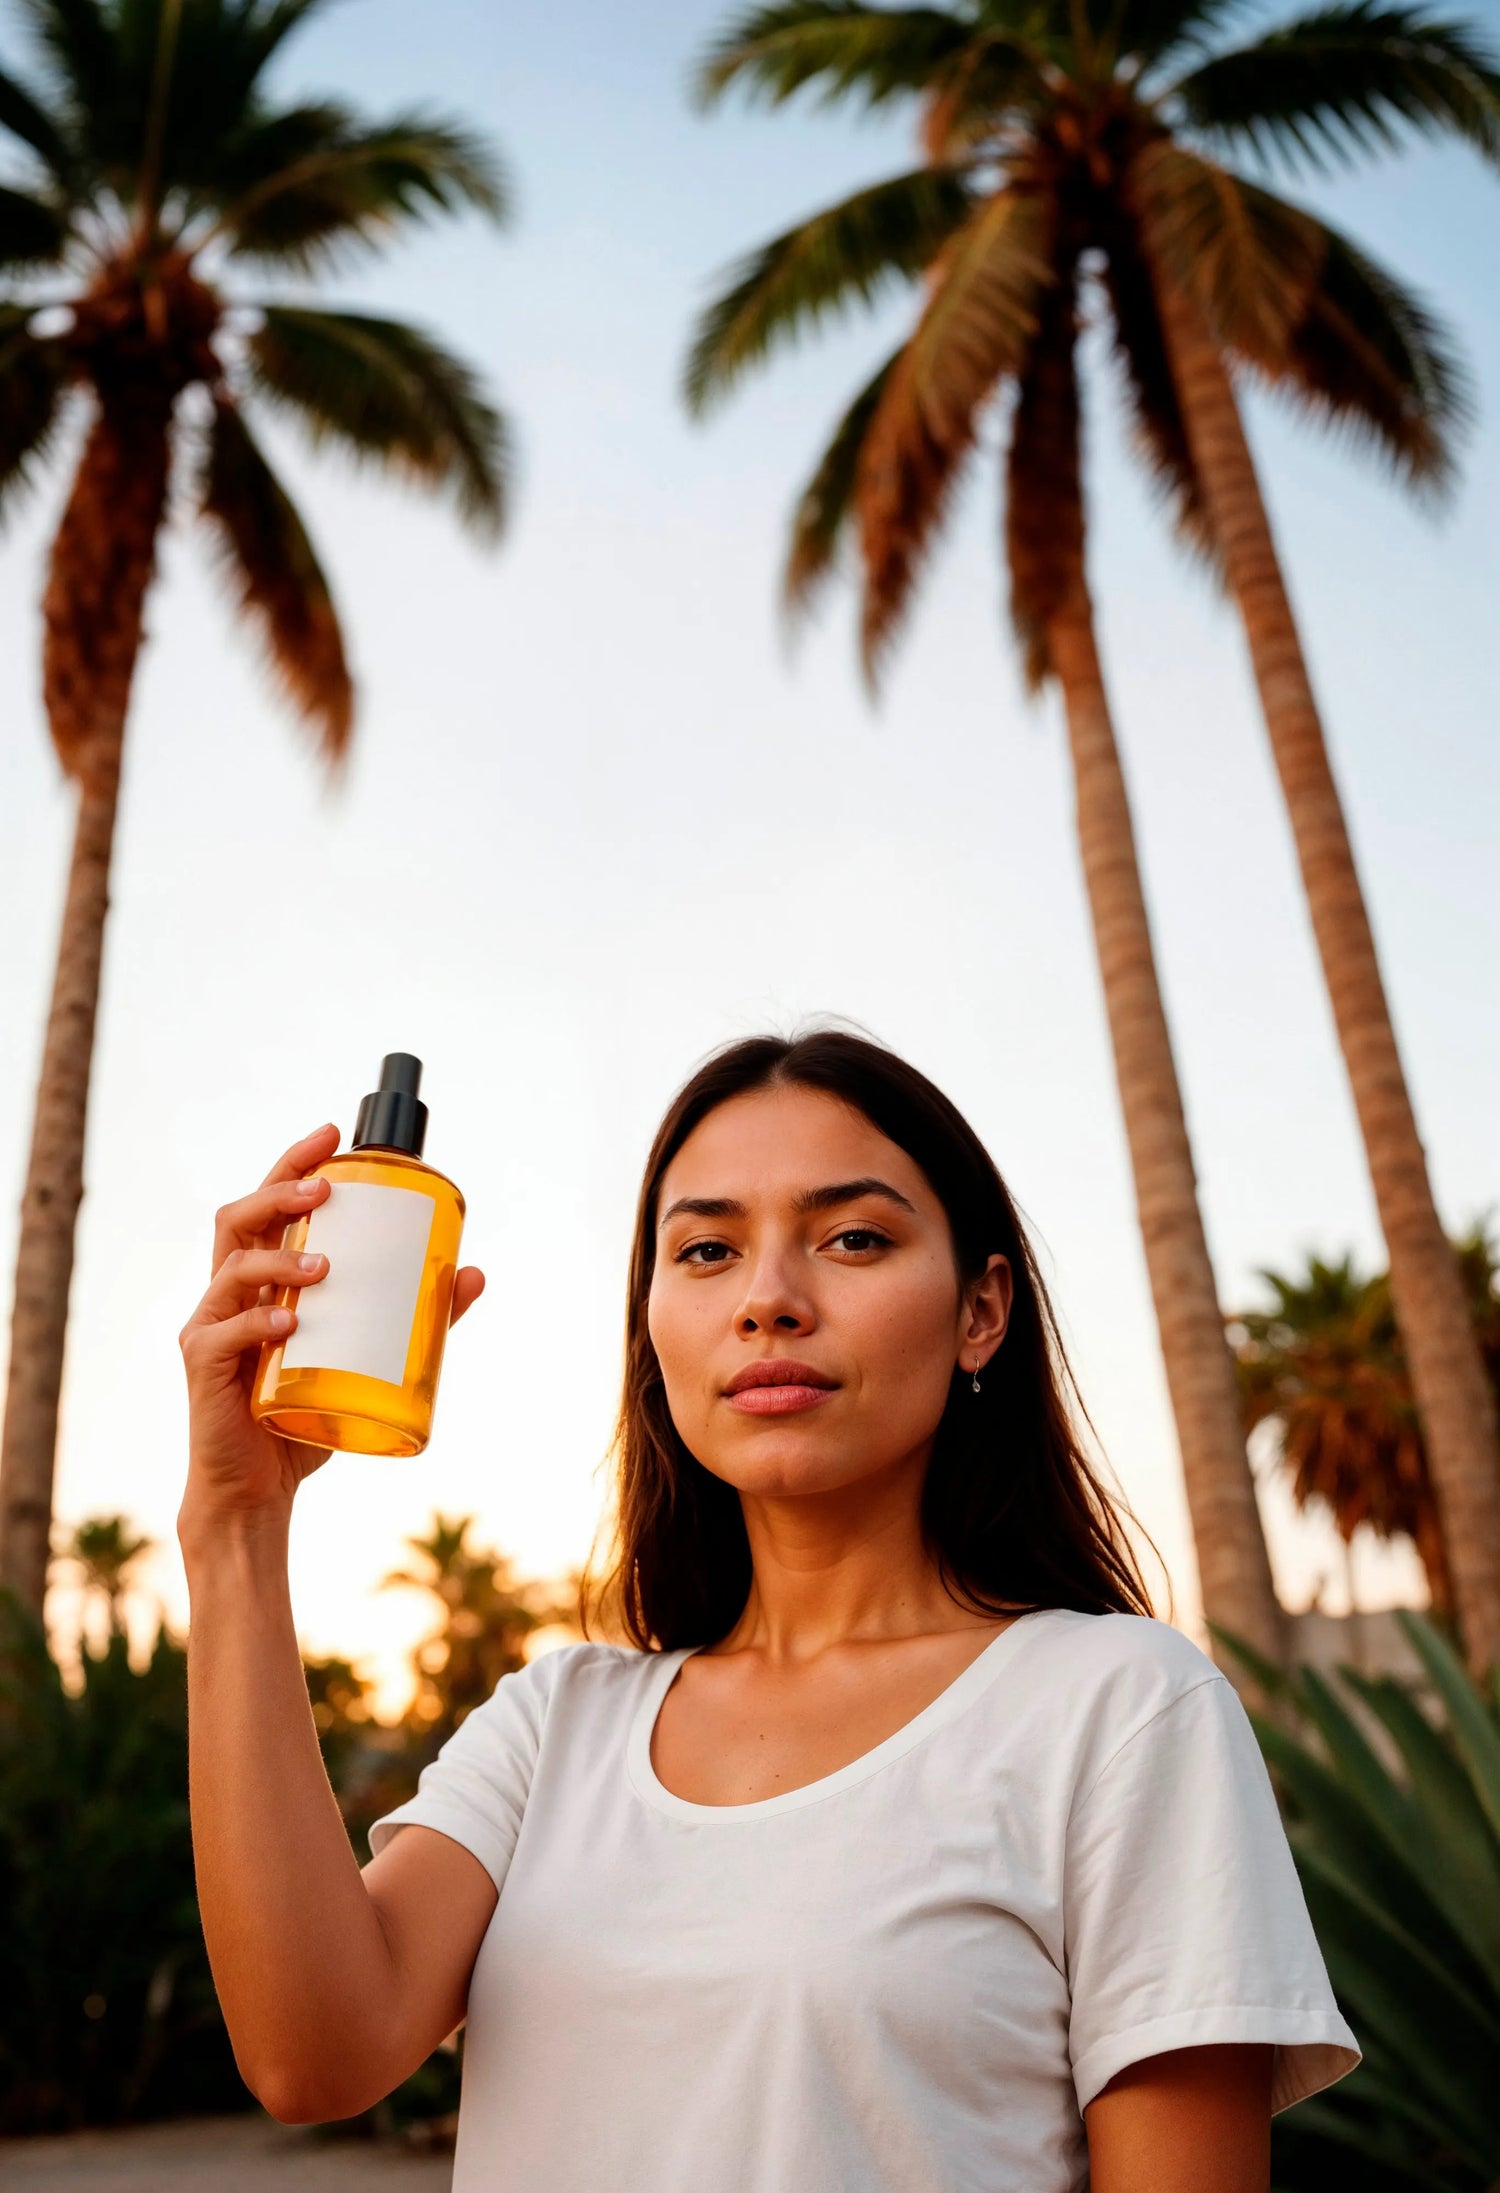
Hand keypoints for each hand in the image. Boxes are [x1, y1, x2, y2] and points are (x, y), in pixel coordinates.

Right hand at [178, 1123, 484, 1548]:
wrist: (261, 1488)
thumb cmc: (306, 1415)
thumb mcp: (368, 1359)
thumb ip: (415, 1317)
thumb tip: (471, 1272)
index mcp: (262, 1280)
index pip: (269, 1206)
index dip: (294, 1163)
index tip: (332, 1132)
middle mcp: (228, 1293)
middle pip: (239, 1219)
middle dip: (280, 1190)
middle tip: (327, 1186)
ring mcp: (210, 1327)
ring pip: (231, 1267)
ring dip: (279, 1256)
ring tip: (325, 1264)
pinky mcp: (203, 1368)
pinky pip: (223, 1334)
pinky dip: (258, 1322)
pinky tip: (289, 1322)